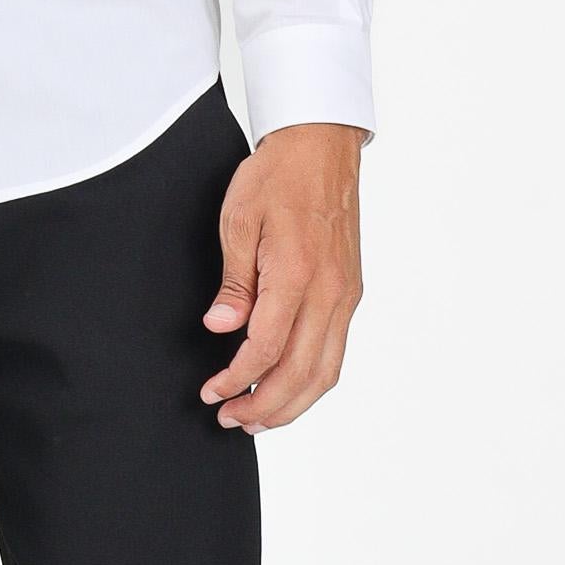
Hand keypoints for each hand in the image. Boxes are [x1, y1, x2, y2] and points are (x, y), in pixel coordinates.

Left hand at [198, 121, 365, 433]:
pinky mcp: (351, 292)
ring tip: (258, 417)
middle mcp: (329, 292)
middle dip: (264, 406)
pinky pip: (336, 351)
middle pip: (300, 374)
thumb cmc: (277, 175)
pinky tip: (289, 385)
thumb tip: (220, 328)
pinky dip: (313, 379)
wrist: (320, 145)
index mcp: (296, 273)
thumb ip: (234, 281)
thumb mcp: (239, 218)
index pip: (266, 348)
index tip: (213, 393)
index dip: (238, 379)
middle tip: (230, 419)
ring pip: (325, 372)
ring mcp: (345, 295)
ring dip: (292, 403)